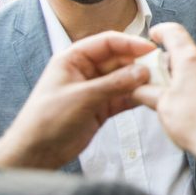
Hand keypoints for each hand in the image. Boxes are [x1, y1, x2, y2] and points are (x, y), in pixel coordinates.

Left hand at [0, 31, 154, 168]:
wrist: (36, 152)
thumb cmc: (48, 119)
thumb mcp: (82, 97)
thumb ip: (114, 84)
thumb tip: (142, 72)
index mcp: (73, 59)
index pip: (106, 42)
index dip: (129, 43)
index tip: (150, 49)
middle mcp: (85, 71)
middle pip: (118, 60)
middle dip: (138, 64)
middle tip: (160, 69)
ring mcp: (94, 90)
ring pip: (123, 79)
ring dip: (139, 81)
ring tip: (158, 84)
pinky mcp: (101, 108)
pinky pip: (123, 97)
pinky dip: (135, 97)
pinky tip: (149, 98)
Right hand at [132, 22, 195, 151]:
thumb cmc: (194, 124)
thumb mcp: (162, 107)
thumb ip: (148, 92)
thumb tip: (137, 88)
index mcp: (191, 61)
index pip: (174, 33)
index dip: (162, 31)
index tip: (155, 35)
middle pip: (190, 57)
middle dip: (176, 67)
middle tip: (165, 84)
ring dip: (194, 82)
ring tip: (186, 104)